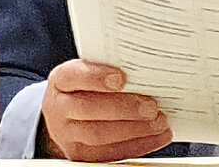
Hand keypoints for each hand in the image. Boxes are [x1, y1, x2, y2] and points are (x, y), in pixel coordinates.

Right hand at [39, 59, 172, 161]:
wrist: (64, 113)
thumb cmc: (86, 83)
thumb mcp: (91, 67)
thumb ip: (112, 64)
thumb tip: (146, 65)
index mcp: (62, 80)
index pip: (75, 76)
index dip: (97, 77)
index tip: (122, 78)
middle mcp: (60, 108)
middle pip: (88, 109)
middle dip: (124, 108)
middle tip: (151, 106)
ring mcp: (68, 134)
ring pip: (98, 135)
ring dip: (134, 130)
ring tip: (158, 122)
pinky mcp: (80, 154)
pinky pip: (108, 154)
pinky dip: (137, 145)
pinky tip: (157, 136)